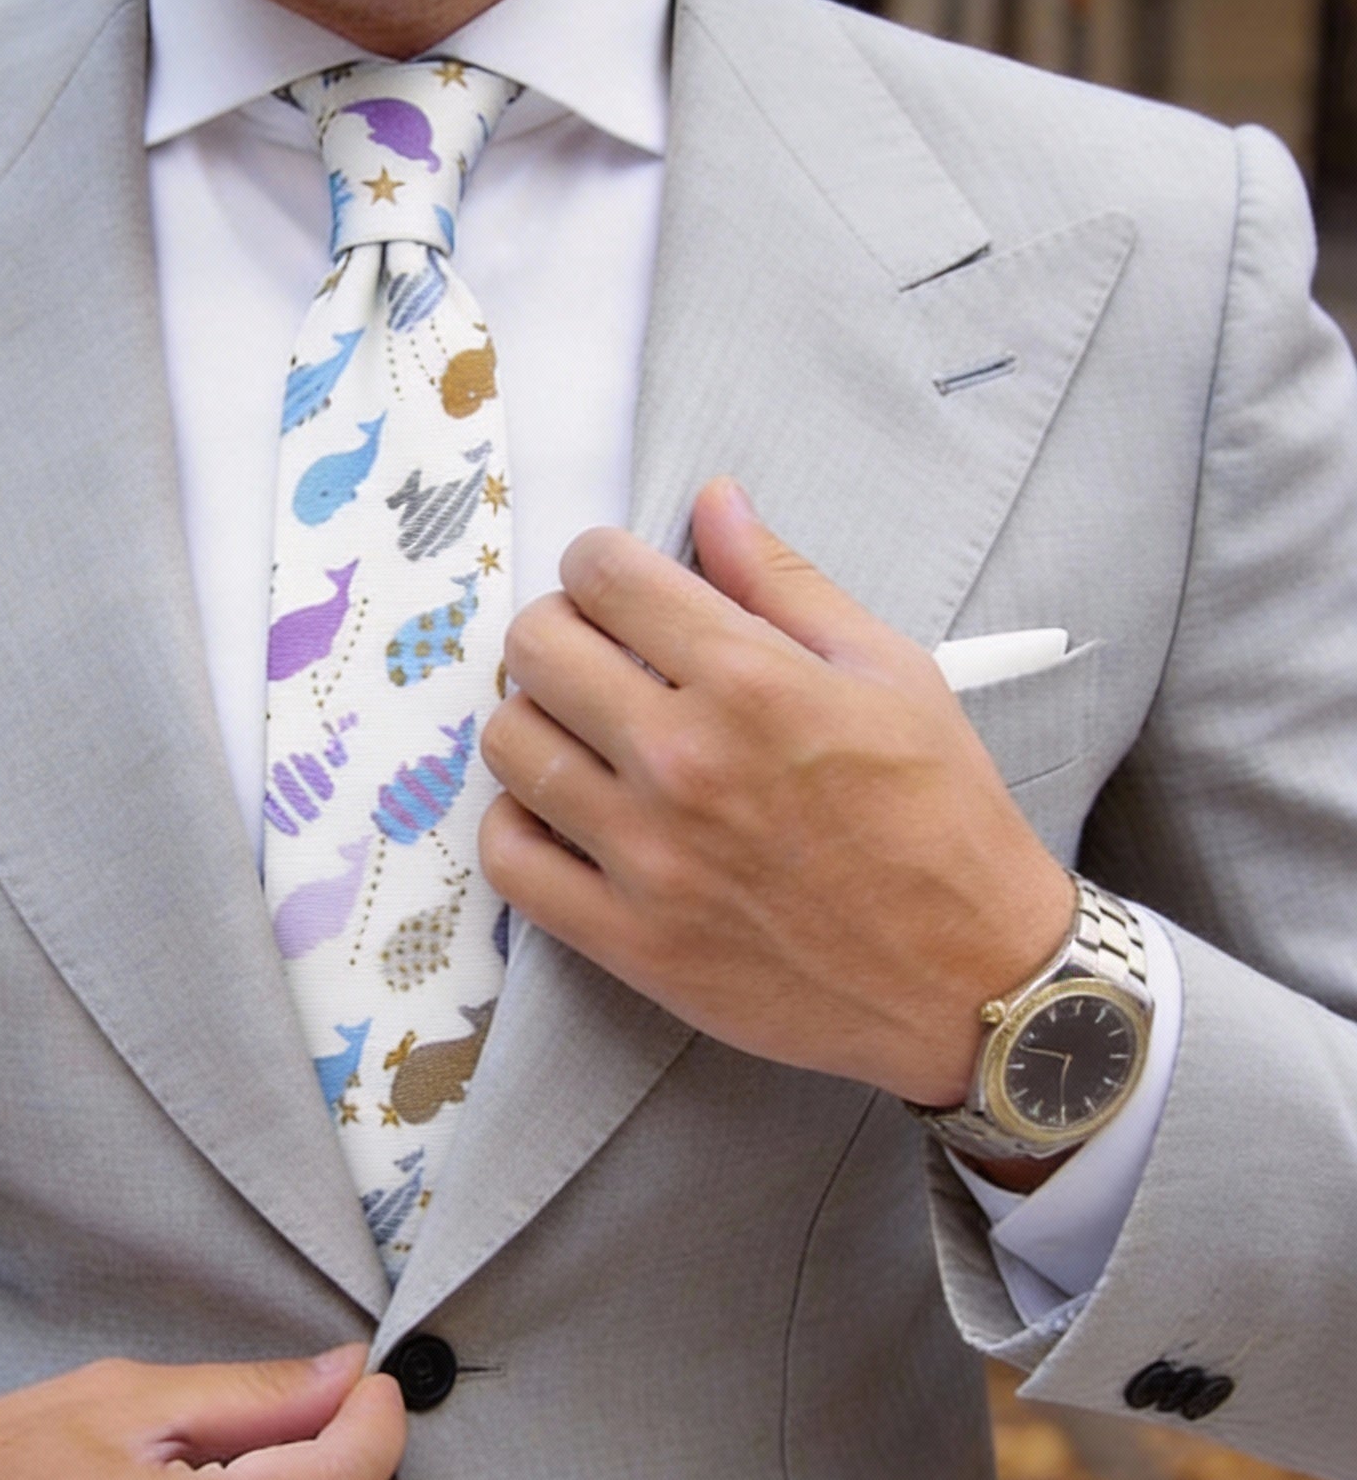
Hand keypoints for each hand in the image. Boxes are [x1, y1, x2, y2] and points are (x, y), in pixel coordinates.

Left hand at [478, 478, 1072, 1107]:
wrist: (970, 979)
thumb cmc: (941, 819)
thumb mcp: (891, 673)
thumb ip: (785, 583)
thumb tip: (712, 501)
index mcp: (750, 681)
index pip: (604, 575)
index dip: (598, 562)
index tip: (616, 584)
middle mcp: (684, 761)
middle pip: (536, 648)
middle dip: (558, 629)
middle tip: (595, 654)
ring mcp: (646, 855)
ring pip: (509, 744)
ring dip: (533, 721)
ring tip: (581, 734)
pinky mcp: (626, 939)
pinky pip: (508, 859)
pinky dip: (518, 825)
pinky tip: (562, 813)